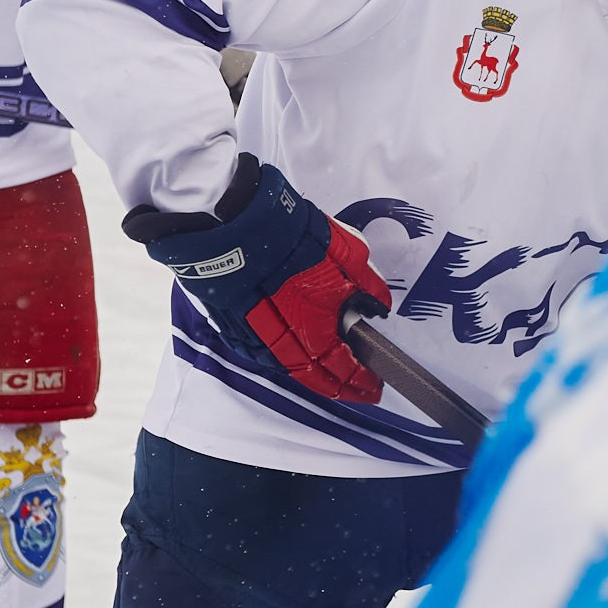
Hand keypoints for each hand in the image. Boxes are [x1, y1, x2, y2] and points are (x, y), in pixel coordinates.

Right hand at [124, 157, 390, 401]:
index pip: (339, 364)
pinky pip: (260, 350)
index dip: (358, 381)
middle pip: (311, 375)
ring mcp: (253, 329)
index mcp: (310, 318)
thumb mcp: (341, 248)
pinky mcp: (232, 320)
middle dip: (337, 387)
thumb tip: (379, 306)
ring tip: (330, 378)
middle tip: (356, 392)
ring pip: (284, 365)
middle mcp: (281, 333)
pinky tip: (293, 356)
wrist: (228, 215)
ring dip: (309, 376)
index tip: (373, 387)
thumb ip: (363, 281)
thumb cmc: (288, 229)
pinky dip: (281, 358)